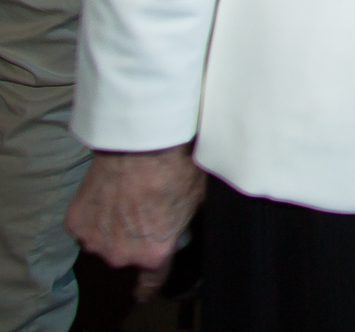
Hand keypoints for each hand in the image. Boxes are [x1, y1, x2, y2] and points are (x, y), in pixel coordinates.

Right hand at [65, 147, 204, 301]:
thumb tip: (188, 221)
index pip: (151, 281)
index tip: (143, 293)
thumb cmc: (175, 169)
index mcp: (153, 253)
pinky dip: (93, 212)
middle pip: (126, 254)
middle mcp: (121, 255)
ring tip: (124, 197)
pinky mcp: (75, 222)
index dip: (148, 287)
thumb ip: (186, 221)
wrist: (141, 144)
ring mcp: (94, 240)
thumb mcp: (196, 199)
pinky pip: (85, 223)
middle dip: (132, 238)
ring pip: (102, 240)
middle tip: (141, 210)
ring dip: (110, 226)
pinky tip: (106, 192)